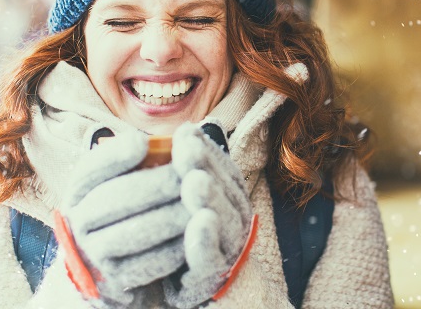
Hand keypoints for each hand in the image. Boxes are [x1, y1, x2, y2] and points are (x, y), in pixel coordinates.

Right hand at [57, 131, 188, 307]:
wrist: (117, 260)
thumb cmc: (131, 205)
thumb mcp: (129, 177)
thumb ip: (147, 157)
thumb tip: (181, 134)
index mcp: (81, 189)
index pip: (91, 169)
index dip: (114, 155)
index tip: (143, 142)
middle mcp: (78, 220)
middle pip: (113, 199)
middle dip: (156, 184)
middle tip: (190, 175)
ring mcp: (92, 252)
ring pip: (131, 233)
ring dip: (169, 217)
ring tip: (199, 204)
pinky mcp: (113, 279)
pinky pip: (145, 264)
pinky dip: (172, 249)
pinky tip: (194, 234)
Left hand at [162, 122, 254, 308]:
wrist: (208, 291)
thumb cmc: (192, 240)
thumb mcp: (194, 201)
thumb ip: (192, 170)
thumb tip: (187, 129)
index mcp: (231, 196)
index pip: (220, 168)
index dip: (203, 149)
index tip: (185, 132)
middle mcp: (236, 218)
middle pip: (222, 190)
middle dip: (205, 167)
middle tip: (188, 150)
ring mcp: (230, 248)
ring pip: (221, 220)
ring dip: (209, 199)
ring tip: (194, 182)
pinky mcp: (216, 278)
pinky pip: (213, 258)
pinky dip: (207, 241)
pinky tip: (201, 223)